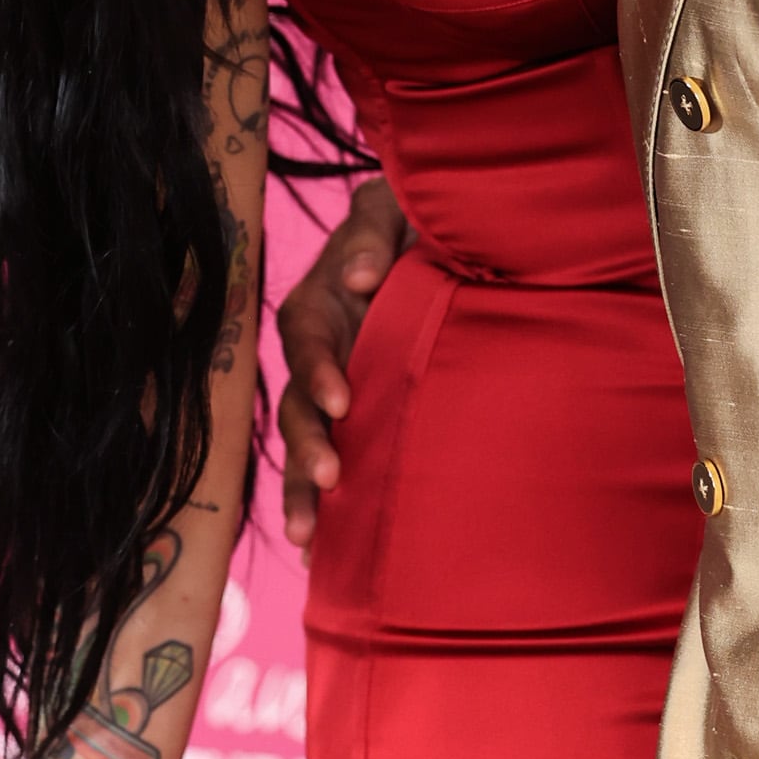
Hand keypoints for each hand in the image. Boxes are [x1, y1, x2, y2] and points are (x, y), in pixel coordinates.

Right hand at [275, 178, 409, 555]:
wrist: (461, 234)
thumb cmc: (423, 214)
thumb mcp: (397, 204)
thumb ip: (373, 230)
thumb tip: (358, 275)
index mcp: (326, 297)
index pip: (306, 334)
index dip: (316, 367)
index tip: (340, 400)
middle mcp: (328, 348)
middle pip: (297, 400)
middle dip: (306, 443)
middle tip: (327, 478)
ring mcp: (346, 384)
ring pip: (309, 439)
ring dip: (305, 487)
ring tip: (309, 537)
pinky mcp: (370, 416)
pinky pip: (342, 459)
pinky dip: (329, 505)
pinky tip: (325, 554)